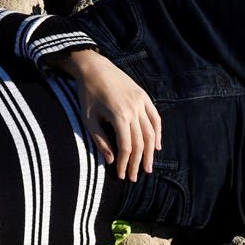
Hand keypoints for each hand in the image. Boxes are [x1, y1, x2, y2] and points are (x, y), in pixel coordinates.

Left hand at [66, 50, 160, 181]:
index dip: (125, 163)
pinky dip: (157, 133)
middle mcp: (134, 109)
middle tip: (135, 177)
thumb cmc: (87, 94)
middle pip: (140, 143)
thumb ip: (100, 140)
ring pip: (151, 133)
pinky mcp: (144, 97)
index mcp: (119, 115)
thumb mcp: (89, 119)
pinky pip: (155, 118)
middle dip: (138, 163)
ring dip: (150, 152)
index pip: (127, 147)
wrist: (94, 67)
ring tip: (148, 167)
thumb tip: (111, 160)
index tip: (121, 175)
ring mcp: (141, 102)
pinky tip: (156, 146)